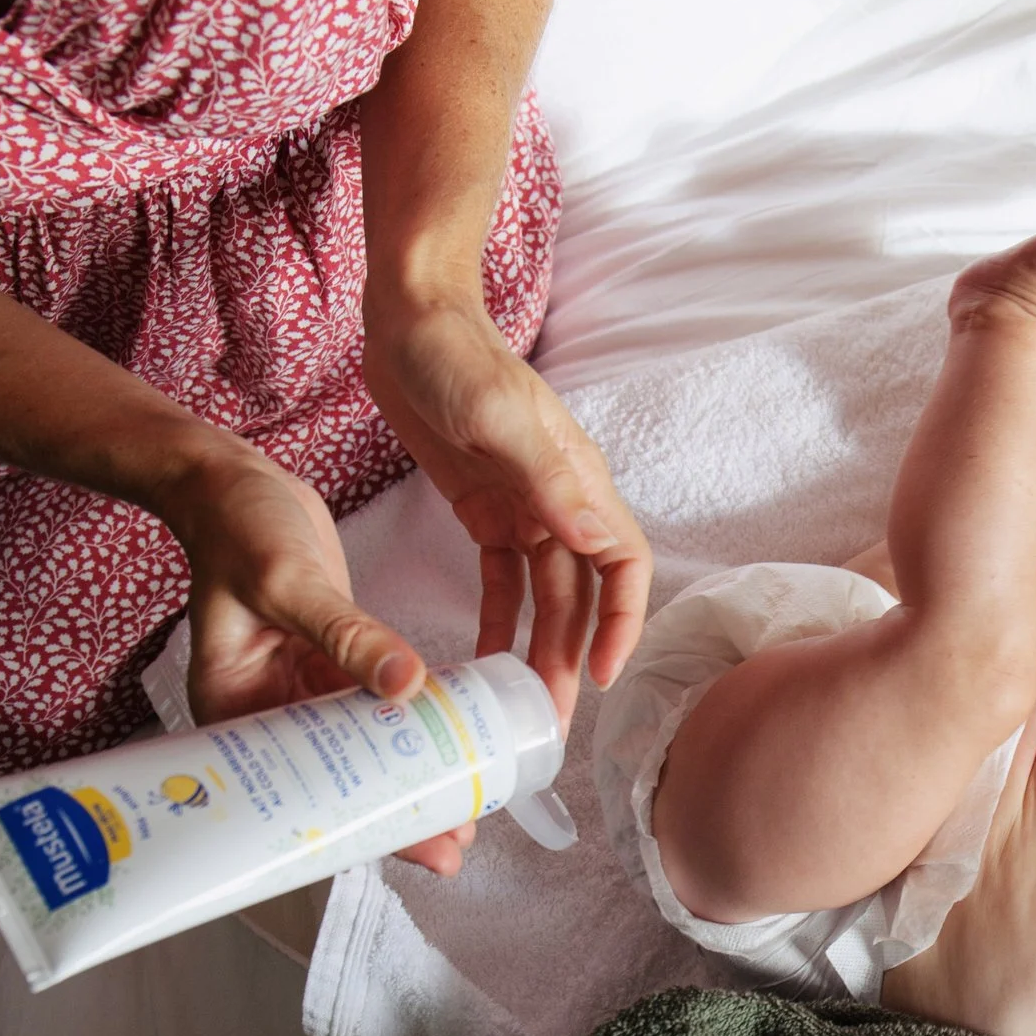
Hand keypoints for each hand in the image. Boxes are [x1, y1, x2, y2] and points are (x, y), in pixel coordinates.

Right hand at [156, 441, 476, 874]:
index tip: (405, 846)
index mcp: (231, 708)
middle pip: (333, 781)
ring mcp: (298, 691)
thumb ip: (349, 633)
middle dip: (391, 813)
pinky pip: (375, 707)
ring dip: (410, 775)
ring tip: (465, 809)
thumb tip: (409, 685)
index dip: (350, 824)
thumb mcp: (289, 581)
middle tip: (453, 845)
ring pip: (361, 750)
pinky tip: (454, 745)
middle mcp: (264, 712)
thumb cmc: (236, 527)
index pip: (294, 788)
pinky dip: (411, 725)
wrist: (232, 483)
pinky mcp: (329, 665)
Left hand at [363, 290, 650, 727]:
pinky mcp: (485, 509)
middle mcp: (561, 502)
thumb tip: (599, 542)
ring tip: (520, 706)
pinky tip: (485, 657)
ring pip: (544, 597)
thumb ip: (550, 481)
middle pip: (581, 597)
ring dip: (539, 650)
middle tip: (551, 719)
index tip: (602, 672)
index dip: (622, 622)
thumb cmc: (457, 355)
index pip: (624, 565)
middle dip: (573, 657)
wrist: (410, 317)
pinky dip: (498, 620)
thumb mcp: (499, 417)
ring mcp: (524, 508)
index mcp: (578, 481)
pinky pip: (502, 580)